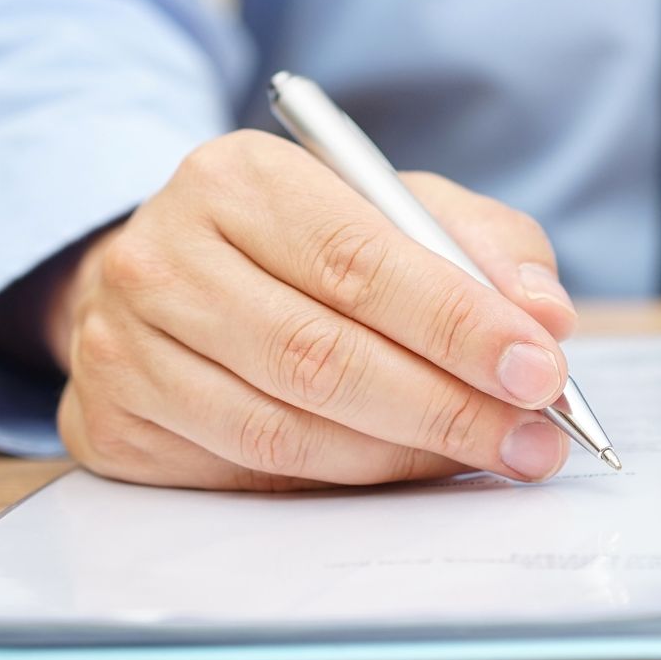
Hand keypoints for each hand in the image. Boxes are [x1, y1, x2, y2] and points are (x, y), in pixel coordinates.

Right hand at [45, 131, 579, 490]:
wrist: (170, 275)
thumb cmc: (310, 240)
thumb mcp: (403, 207)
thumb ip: (487, 248)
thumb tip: (548, 318)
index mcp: (240, 178)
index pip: (360, 260)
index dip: (457, 324)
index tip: (540, 370)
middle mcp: (163, 256)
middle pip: (322, 354)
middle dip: (446, 406)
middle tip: (533, 438)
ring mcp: (123, 346)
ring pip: (285, 428)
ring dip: (404, 455)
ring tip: (490, 456)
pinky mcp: (112, 425)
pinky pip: (246, 474)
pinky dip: (342, 480)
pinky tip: (406, 468)